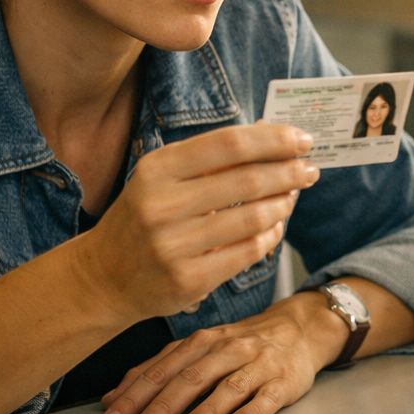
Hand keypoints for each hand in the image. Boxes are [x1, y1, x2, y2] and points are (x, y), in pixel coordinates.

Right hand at [74, 122, 318, 321]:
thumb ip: (210, 159)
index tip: (301, 140)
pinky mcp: (187, 279)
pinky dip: (270, 235)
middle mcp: (161, 204)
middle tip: (309, 169)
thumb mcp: (163, 179)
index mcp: (157, 169)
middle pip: (247, 179)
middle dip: (288, 172)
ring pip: (253, 217)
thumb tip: (271, 134)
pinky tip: (276, 226)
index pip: (228, 144)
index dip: (273, 140)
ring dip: (284, 203)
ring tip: (294, 195)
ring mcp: (173, 245)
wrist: (104, 276)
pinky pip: (247, 252)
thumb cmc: (144, 218)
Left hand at [96, 293, 343, 413]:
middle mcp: (228, 349)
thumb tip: (112, 397)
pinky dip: (251, 413)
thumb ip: (160, 369)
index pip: (162, 369)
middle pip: (191, 377)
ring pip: (228, 386)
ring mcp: (258, 364)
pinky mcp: (284, 381)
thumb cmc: (242, 344)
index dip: (134, 395)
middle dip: (162, 405)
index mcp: (202, 342)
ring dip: (205, 410)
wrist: (300, 328)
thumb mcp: (200, 348)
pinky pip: (267, 398)